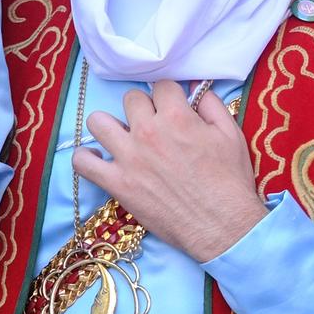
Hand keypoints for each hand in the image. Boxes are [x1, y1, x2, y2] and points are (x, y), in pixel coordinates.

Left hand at [74, 81, 267, 263]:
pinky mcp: (116, 183)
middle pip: (130, 99)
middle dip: (142, 109)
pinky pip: (82, 162)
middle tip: (152, 127)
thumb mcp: (231, 135)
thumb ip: (211, 105)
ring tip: (122, 138)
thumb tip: (195, 88)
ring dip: (109, 126)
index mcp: (176, 117)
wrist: (223, 227)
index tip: (171, 110)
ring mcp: (128, 157)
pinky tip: (99, 159)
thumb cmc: (231, 182)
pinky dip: (86, 158)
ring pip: (97, 122)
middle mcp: (148, 132)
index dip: (168, 97)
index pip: (160, 86)